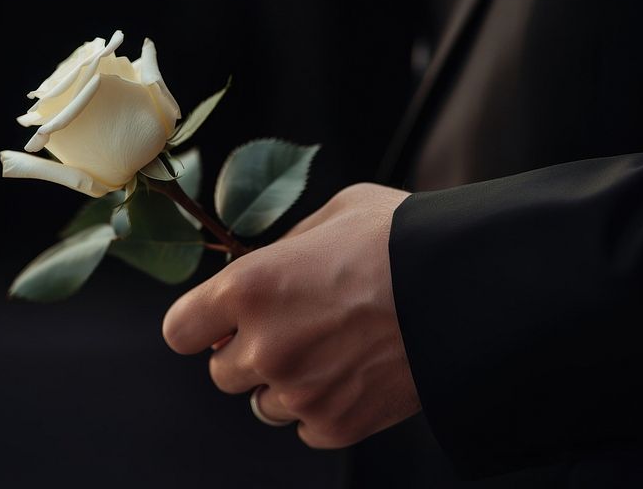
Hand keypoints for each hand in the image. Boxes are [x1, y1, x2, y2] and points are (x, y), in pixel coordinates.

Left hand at [162, 183, 420, 447]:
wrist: (462, 284)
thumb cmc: (394, 236)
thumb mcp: (327, 216)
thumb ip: (280, 249)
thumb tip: (260, 269)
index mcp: (248, 287)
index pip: (179, 330)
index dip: (197, 324)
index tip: (216, 319)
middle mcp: (264, 346)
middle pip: (220, 371)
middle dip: (245, 350)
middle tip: (289, 325)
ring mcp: (300, 391)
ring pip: (263, 402)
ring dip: (284, 380)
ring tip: (330, 346)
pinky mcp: (338, 424)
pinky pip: (306, 426)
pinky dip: (322, 405)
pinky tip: (353, 371)